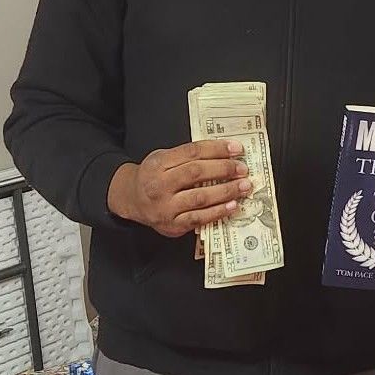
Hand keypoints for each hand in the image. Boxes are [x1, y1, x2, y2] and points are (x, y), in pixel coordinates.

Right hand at [107, 140, 251, 237]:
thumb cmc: (153, 176)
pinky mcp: (172, 225)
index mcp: (158, 163)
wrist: (131, 200)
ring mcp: (165, 207)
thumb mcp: (163, 158)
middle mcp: (159, 185)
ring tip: (244, 186)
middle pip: (196, 173)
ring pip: (200, 197)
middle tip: (243, 169)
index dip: (217, 149)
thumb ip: (188, 155)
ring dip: (227, 191)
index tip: (237, 149)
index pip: (192, 152)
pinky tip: (232, 205)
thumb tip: (225, 153)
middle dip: (224, 169)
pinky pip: (199, 218)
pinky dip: (218, 212)